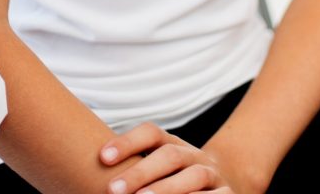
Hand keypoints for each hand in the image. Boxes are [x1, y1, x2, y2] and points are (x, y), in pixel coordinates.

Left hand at [98, 123, 242, 193]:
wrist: (218, 189)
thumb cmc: (171, 184)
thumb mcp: (154, 172)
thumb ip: (132, 168)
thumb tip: (92, 171)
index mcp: (171, 144)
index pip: (151, 133)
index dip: (127, 141)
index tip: (102, 157)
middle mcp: (192, 154)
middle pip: (169, 155)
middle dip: (141, 172)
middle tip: (113, 189)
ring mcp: (211, 174)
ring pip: (193, 176)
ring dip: (167, 189)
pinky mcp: (227, 193)